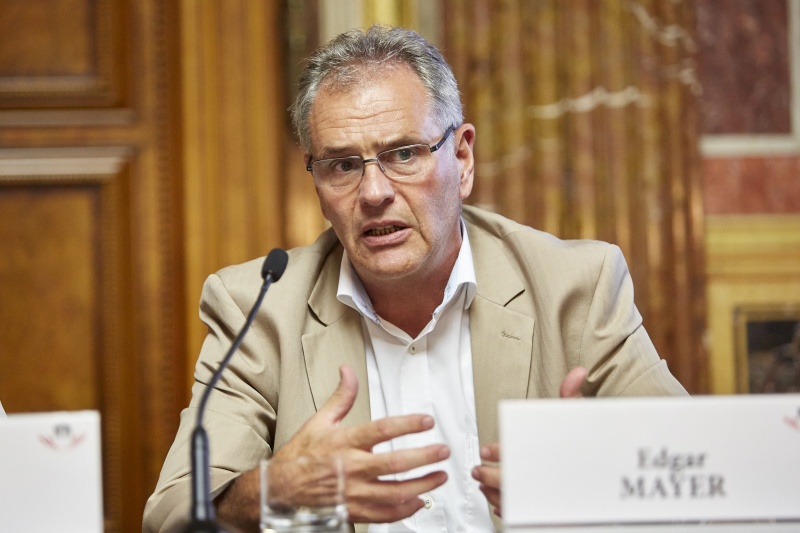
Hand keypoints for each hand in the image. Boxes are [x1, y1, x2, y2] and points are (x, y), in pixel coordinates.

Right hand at [272, 365, 448, 522]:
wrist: (281, 490)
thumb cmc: (300, 456)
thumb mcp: (320, 421)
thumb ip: (342, 397)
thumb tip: (348, 372)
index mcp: (344, 442)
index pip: (382, 430)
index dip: (408, 424)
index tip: (427, 421)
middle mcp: (351, 468)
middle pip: (395, 464)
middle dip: (425, 457)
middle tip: (442, 451)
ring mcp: (354, 492)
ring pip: (395, 492)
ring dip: (423, 485)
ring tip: (439, 476)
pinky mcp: (354, 511)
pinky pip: (385, 514)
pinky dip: (405, 509)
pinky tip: (419, 501)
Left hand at [471, 366, 588, 517]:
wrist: (611, 488)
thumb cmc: (594, 453)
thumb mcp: (582, 422)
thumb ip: (573, 398)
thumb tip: (576, 373)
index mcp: (546, 459)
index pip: (516, 454)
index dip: (499, 452)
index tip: (487, 450)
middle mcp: (544, 483)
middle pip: (508, 481)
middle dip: (488, 475)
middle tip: (478, 470)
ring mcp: (544, 503)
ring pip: (511, 503)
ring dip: (493, 494)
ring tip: (483, 485)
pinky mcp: (545, 516)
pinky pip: (520, 517)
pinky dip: (506, 510)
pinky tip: (499, 504)